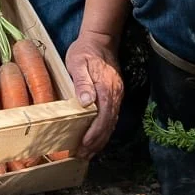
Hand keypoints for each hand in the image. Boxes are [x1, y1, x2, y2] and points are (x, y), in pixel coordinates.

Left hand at [66, 34, 122, 158]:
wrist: (101, 39)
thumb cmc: (85, 51)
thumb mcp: (78, 63)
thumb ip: (82, 82)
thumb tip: (86, 102)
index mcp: (106, 88)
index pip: (103, 117)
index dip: (94, 134)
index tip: (84, 146)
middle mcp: (115, 94)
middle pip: (109, 124)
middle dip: (97, 142)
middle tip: (83, 155)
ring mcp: (117, 94)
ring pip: (112, 122)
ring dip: (101, 139)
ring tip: (89, 153)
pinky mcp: (115, 94)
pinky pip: (112, 116)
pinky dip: (105, 130)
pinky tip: (97, 137)